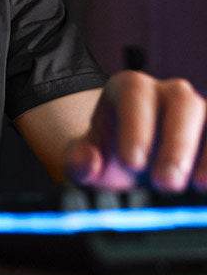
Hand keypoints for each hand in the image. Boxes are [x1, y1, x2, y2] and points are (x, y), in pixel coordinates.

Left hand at [66, 70, 206, 191]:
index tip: (131, 162)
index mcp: (130, 88)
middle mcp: (169, 92)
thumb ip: (80, 160)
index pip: (135, 92)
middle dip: (176, 143)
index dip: (135, 125)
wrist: (132, 163)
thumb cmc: (109, 155)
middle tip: (164, 183)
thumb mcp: (88, 158)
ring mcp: (200, 111)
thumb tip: (86, 163)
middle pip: (182, 102)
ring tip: (197, 186)